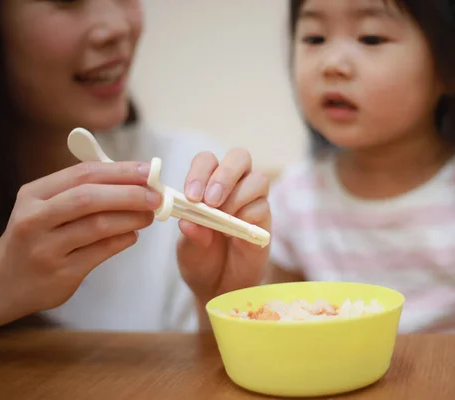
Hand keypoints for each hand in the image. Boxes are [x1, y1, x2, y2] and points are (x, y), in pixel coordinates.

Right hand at [0, 161, 160, 330]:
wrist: (5, 281)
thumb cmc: (38, 235)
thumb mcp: (46, 205)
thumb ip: (83, 189)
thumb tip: (136, 177)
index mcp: (34, 194)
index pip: (83, 174)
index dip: (121, 170)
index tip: (149, 171)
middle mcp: (35, 219)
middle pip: (90, 198)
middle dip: (130, 194)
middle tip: (156, 196)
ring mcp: (46, 248)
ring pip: (99, 226)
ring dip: (132, 218)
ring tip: (149, 215)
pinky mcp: (61, 273)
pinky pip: (102, 251)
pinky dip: (124, 239)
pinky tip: (132, 235)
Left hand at [177, 148, 269, 304]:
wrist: (219, 289)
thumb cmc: (201, 261)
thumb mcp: (188, 250)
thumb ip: (191, 235)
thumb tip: (189, 221)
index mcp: (208, 184)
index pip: (207, 161)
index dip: (200, 172)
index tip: (191, 196)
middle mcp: (233, 187)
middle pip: (239, 157)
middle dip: (225, 174)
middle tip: (210, 200)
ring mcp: (252, 202)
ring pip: (257, 179)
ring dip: (237, 196)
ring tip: (222, 221)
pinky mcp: (265, 221)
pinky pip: (263, 207)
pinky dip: (247, 216)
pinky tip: (235, 233)